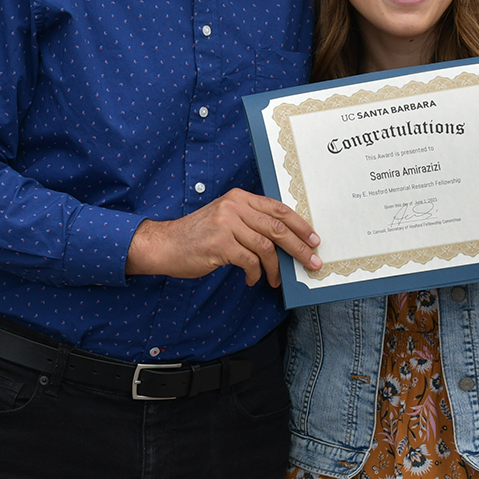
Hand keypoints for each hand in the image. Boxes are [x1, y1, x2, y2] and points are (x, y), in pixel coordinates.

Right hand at [126, 188, 321, 287]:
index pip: (278, 209)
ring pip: (266, 247)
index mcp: (239, 198)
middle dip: (299, 247)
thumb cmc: (198, 235)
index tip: (314, 239)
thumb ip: (250, 222)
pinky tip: (252, 279)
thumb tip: (284, 239)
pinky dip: (255, 274)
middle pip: (277, 227)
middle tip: (312, 262)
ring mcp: (226, 224)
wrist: (165, 244)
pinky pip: (250, 261)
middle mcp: (234, 206)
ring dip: (276, 267)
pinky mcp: (220, 244)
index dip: (300, 225)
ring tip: (277, 279)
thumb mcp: (225, 219)